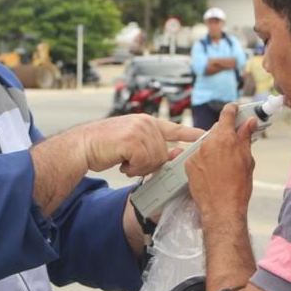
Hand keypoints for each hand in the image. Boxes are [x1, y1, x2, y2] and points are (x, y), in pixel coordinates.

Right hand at [80, 114, 202, 175]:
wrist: (82, 145)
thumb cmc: (105, 146)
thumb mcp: (132, 143)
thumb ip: (152, 147)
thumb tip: (174, 154)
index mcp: (147, 122)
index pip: (175, 128)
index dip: (192, 133)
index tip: (207, 134)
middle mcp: (146, 123)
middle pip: (163, 154)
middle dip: (148, 164)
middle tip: (130, 162)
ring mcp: (139, 130)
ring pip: (155, 160)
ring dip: (138, 167)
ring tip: (123, 160)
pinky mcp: (133, 140)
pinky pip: (144, 163)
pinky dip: (132, 169)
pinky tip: (121, 162)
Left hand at [185, 103, 255, 222]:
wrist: (221, 209)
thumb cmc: (238, 187)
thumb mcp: (247, 160)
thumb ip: (246, 138)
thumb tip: (250, 122)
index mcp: (225, 138)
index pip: (227, 114)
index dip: (232, 110)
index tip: (234, 109)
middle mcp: (208, 142)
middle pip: (216, 130)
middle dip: (225, 135)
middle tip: (233, 145)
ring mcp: (196, 153)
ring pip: (206, 144)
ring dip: (214, 148)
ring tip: (223, 165)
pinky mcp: (188, 164)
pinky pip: (197, 156)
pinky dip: (204, 160)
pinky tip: (212, 172)